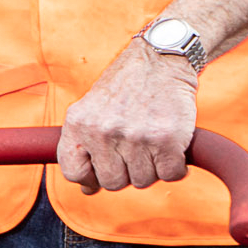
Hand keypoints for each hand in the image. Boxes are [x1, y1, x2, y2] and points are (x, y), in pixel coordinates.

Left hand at [57, 39, 197, 192]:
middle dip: (125, 172)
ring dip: (151, 168)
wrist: (161, 58)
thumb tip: (87, 188)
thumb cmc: (127, 86)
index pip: (73, 172)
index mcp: (79, 123)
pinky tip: (171, 148)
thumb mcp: (92, 109)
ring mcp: (135, 136)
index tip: (103, 168)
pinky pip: (170, 175)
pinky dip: (174, 167)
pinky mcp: (166, 139)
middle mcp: (104, 131)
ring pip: (142, 181)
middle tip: (135, 150)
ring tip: (152, 142)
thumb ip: (84, 146)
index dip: (90, 177)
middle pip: (113, 182)